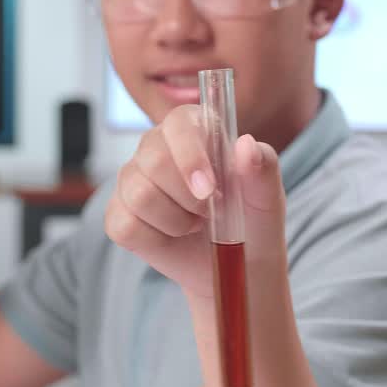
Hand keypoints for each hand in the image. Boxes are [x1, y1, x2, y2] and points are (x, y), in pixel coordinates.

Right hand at [105, 105, 286, 301]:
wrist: (237, 264)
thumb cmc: (253, 221)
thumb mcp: (267, 197)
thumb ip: (263, 167)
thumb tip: (246, 145)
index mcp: (194, 130)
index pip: (179, 122)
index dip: (190, 154)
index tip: (209, 189)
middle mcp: (157, 147)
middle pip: (153, 160)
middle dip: (187, 197)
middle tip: (210, 212)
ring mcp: (133, 179)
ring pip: (139, 195)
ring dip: (176, 221)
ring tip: (195, 223)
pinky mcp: (119, 213)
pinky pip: (124, 225)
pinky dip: (155, 240)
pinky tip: (173, 235)